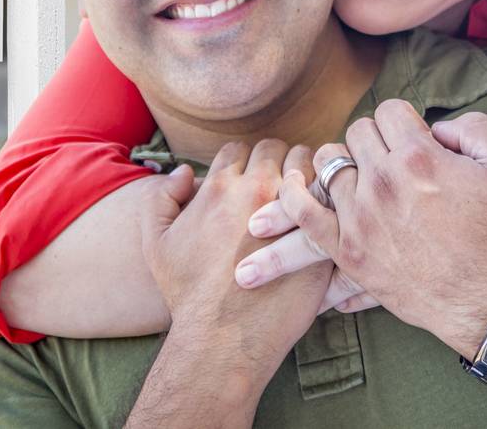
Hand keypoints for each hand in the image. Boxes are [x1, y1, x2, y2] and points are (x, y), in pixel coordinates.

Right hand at [140, 139, 330, 377]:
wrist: (222, 338)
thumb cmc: (187, 294)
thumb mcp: (156, 243)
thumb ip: (161, 198)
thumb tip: (185, 171)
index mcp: (220, 187)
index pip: (241, 149)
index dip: (244, 161)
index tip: (249, 178)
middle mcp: (256, 190)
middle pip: (276, 149)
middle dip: (277, 161)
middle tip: (280, 183)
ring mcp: (291, 211)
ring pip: (308, 166)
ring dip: (306, 175)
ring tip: (304, 195)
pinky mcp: (318, 235)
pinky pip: (331, 199)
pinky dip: (327, 201)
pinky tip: (322, 217)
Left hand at [277, 100, 486, 358]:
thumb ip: (471, 128)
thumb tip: (436, 125)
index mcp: (419, 157)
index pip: (389, 111)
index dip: (404, 121)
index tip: (412, 139)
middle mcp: (383, 182)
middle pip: (359, 132)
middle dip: (377, 140)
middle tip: (392, 160)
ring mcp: (360, 216)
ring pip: (329, 162)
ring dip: (345, 162)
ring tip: (361, 175)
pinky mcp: (347, 249)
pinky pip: (303, 210)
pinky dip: (292, 193)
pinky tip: (294, 184)